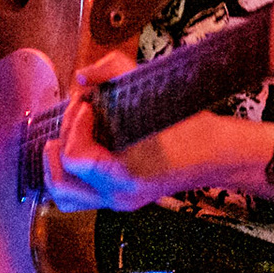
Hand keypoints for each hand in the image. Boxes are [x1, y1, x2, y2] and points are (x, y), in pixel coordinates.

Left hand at [46, 51, 196, 212]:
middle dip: (62, 140)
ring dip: (57, 163)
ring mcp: (117, 201)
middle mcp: (117, 196)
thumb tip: (85, 74)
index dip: (74, 125)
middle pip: (61, 180)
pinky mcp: (119, 197)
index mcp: (125, 176)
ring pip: (65, 194)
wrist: (216, 154)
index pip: (75, 158)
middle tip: (77, 113)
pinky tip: (81, 143)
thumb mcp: (153, 90)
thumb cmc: (190, 127)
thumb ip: (115, 72)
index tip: (88, 104)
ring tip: (66, 135)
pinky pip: (80, 193)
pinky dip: (71, 171)